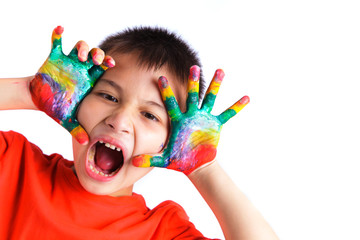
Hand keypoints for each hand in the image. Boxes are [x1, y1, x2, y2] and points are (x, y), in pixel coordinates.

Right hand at [29, 26, 114, 144]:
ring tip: (80, 55)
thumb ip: (77, 129)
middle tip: (95, 59)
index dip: (109, 63)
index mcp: (89, 80)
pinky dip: (57, 35)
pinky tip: (60, 30)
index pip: (103, 68)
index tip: (111, 64)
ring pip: (81, 46)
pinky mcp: (55, 57)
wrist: (40, 99)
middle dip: (98, 53)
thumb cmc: (57, 107)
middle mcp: (82, 69)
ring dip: (82, 46)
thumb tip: (85, 143)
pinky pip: (57, 42)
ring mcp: (69, 61)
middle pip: (96, 54)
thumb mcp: (68, 119)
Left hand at [133, 66, 248, 174]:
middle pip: (192, 95)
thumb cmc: (178, 160)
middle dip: (193, 82)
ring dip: (215, 86)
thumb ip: (149, 159)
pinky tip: (246, 98)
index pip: (171, 103)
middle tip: (194, 67)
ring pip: (210, 99)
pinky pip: (227, 114)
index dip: (166, 91)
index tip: (160, 77)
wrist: (194, 164)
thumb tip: (134, 162)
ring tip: (220, 71)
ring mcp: (204, 118)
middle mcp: (191, 115)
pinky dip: (236, 107)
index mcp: (178, 121)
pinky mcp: (215, 124)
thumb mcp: (163, 159)